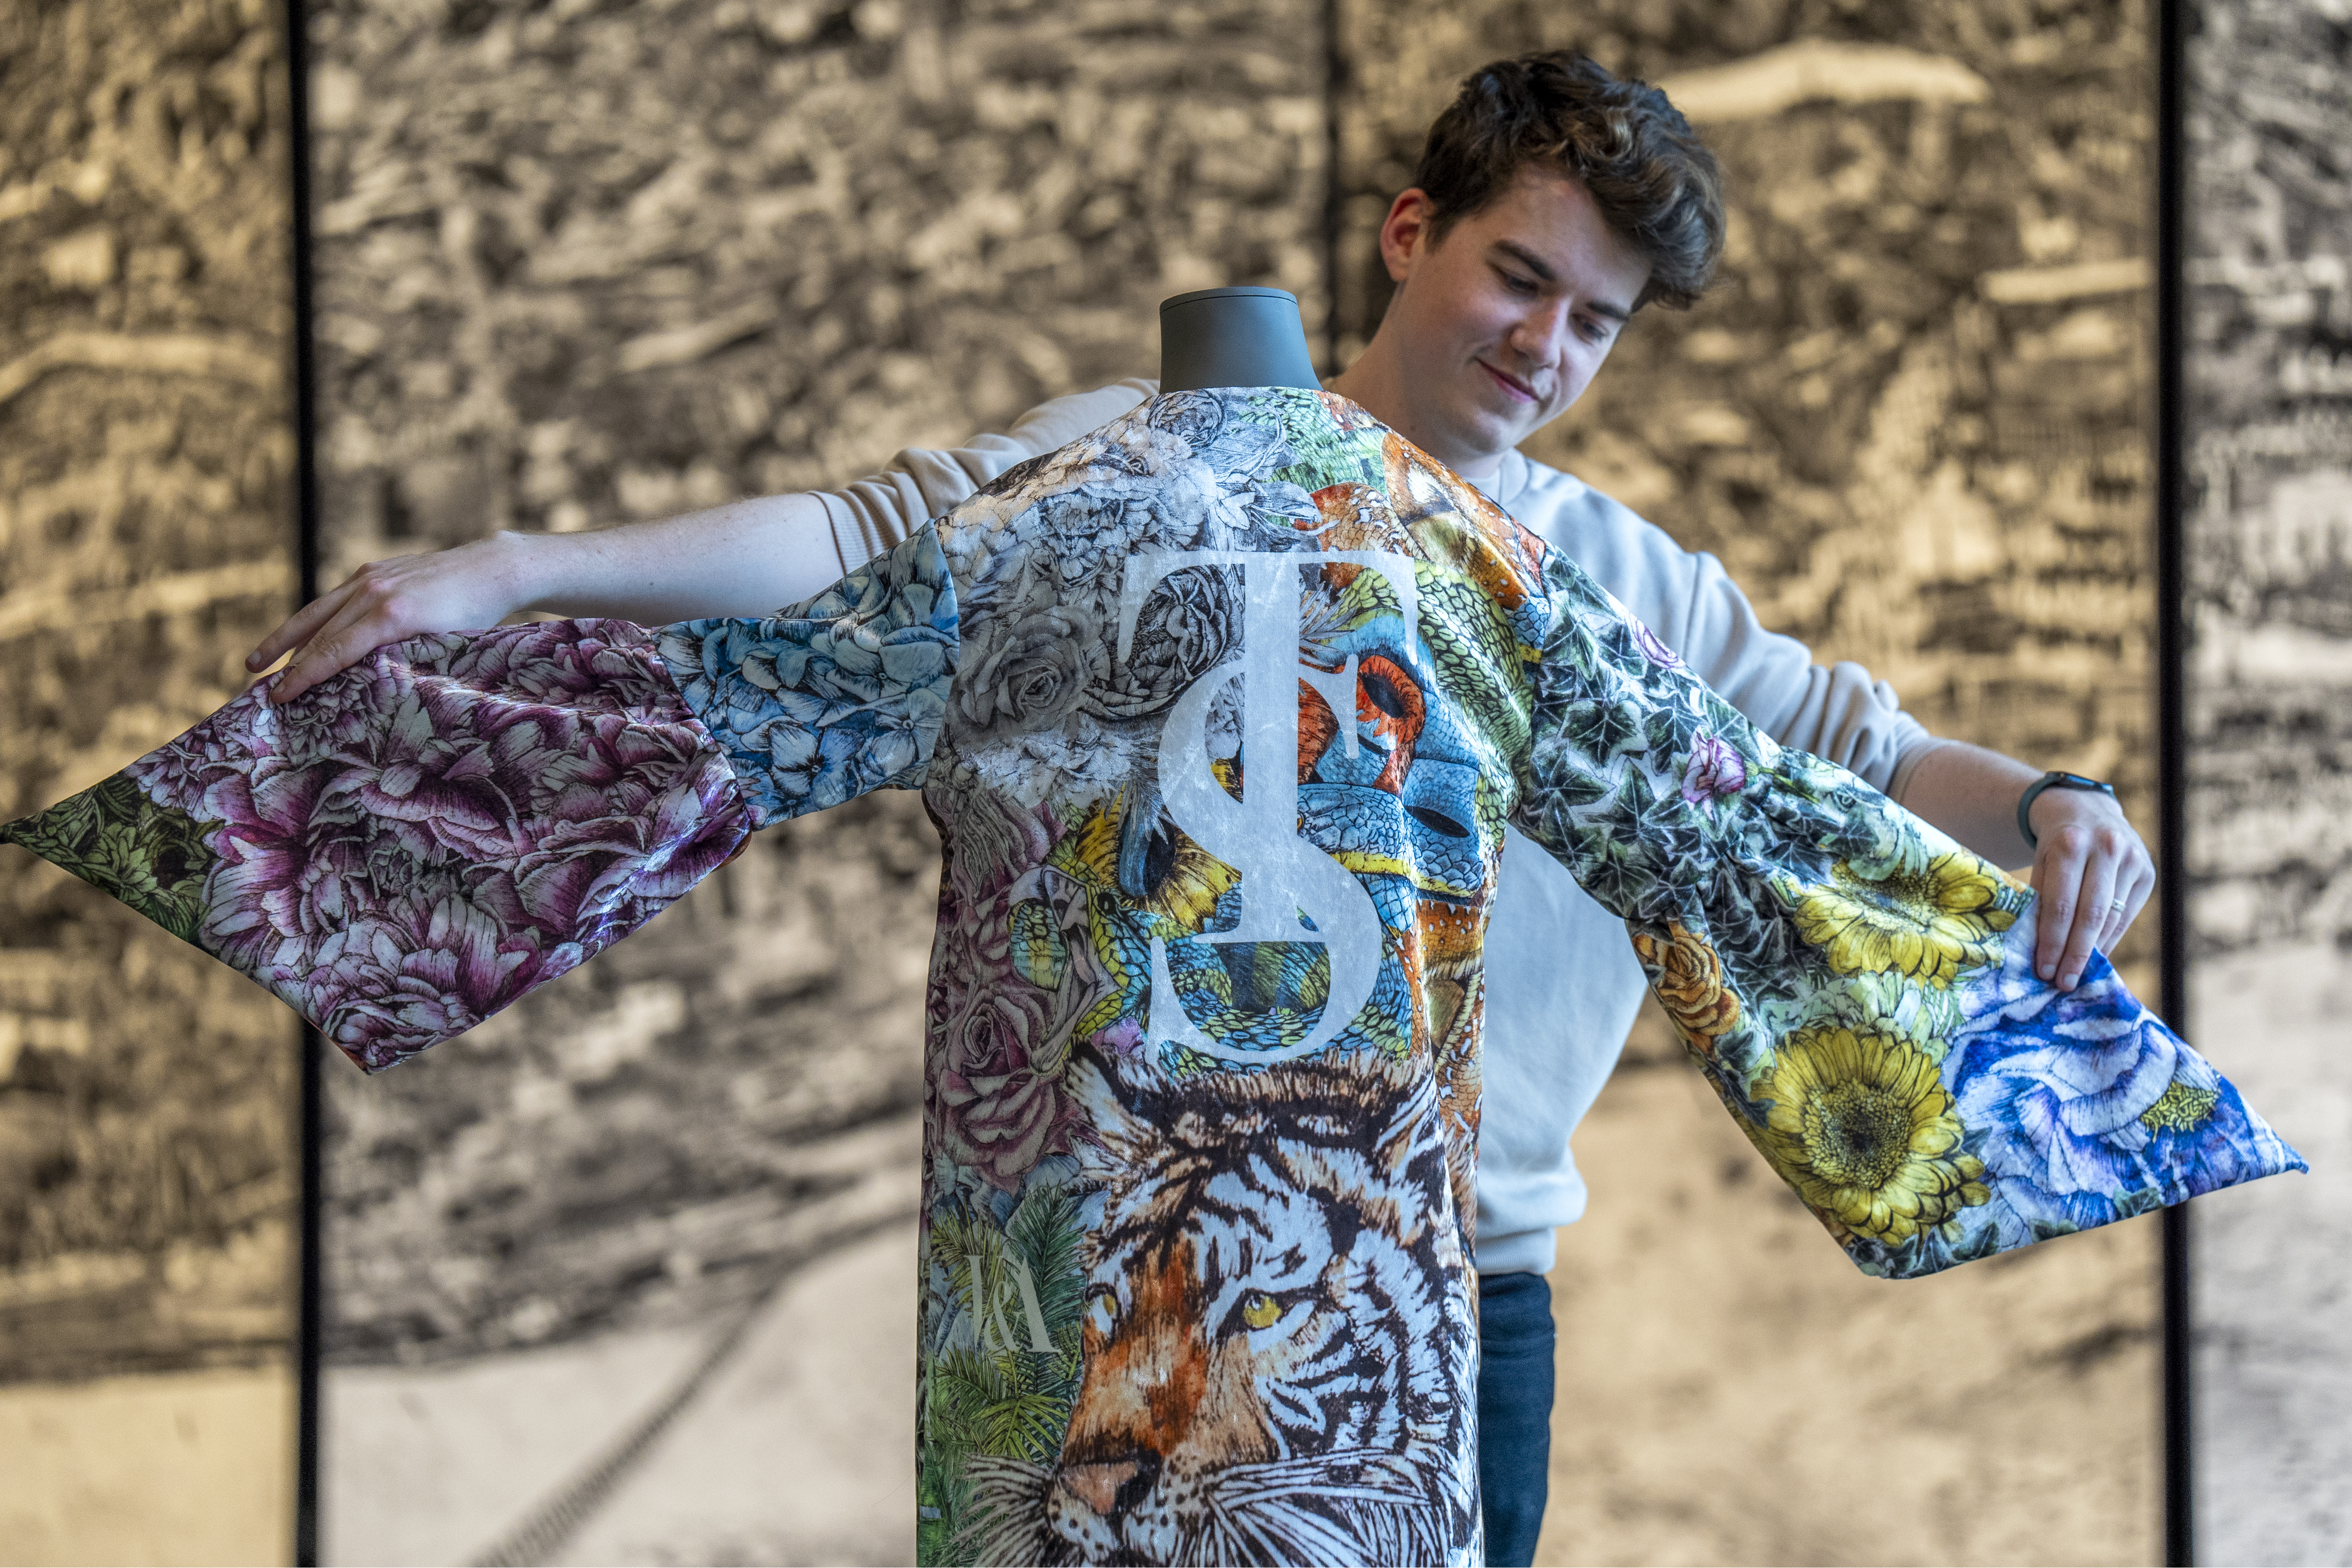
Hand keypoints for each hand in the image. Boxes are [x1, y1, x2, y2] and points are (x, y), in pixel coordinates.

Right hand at [246, 534, 529, 704]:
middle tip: (260, 689)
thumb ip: (405, 663)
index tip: (279, 697)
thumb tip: (366, 690)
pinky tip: (299, 639)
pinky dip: (314, 621)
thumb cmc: (475, 617)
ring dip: (286, 638)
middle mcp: (373, 591)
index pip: (335, 651)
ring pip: (317, 612)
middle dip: (286, 663)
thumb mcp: (443, 646)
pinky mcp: (372, 570)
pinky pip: (334, 599)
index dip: (303, 676)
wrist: (490, 570)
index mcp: (392, 615)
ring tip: (258, 661)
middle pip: (318, 633)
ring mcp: (370, 576)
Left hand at [2028, 786, 2153, 991]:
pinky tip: (2096, 955)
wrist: (2086, 808)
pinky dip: (2109, 937)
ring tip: (2076, 975)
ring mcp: (2131, 859)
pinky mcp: (2147, 871)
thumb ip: (2041, 898)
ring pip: (2111, 917)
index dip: (2052, 942)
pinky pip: (2126, 914)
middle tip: (2061, 983)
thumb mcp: (2040, 861)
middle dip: (2074, 954)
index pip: (2061, 905)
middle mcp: (2105, 848)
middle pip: (2090, 915)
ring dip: (2093, 951)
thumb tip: (2041, 951)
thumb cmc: (2054, 843)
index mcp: (2070, 844)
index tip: (2042, 970)